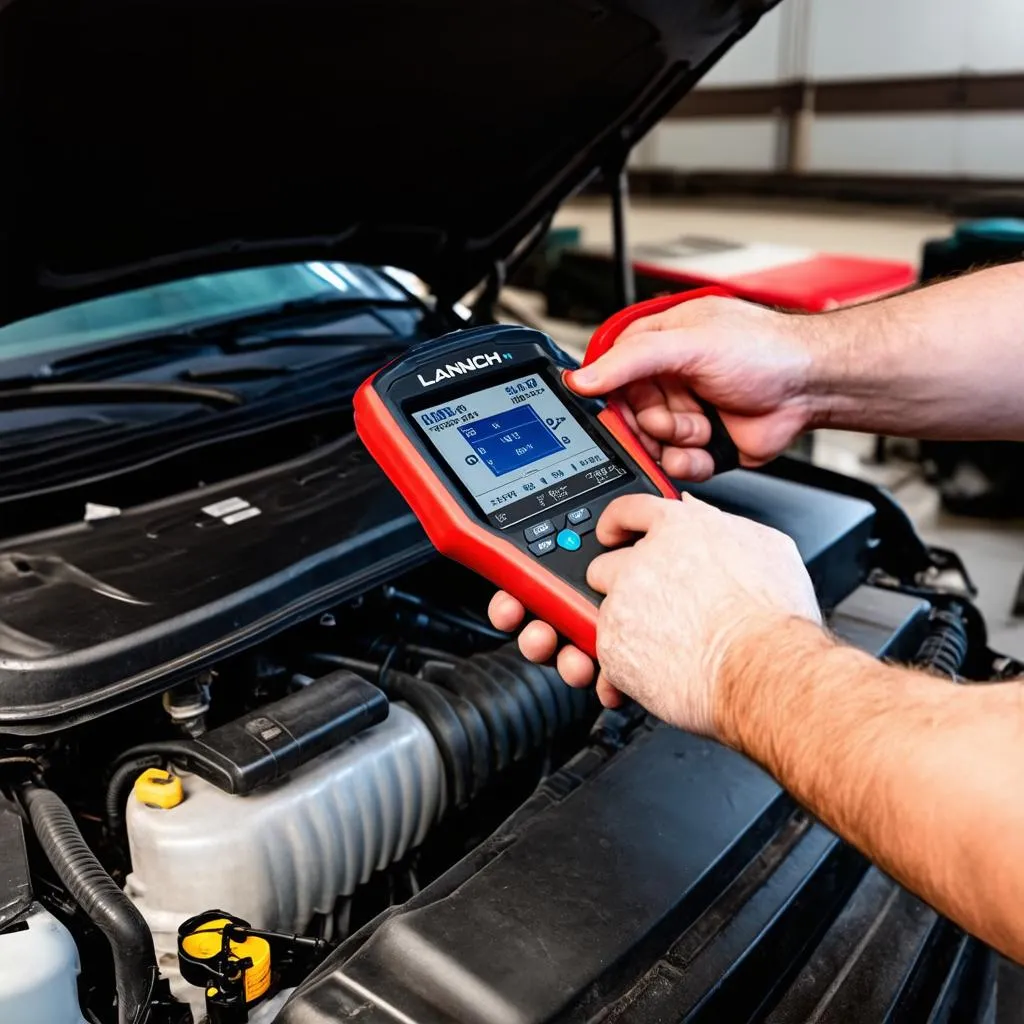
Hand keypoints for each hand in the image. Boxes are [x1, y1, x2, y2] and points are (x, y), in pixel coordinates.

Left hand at [489, 494, 821, 733]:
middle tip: (651, 609)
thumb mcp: (766, 548)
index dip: (617, 523)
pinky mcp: (612, 645)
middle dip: (620, 587)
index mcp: (679, 529)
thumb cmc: (773, 617)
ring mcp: (622, 603)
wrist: (761, 669)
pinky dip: (623, 671)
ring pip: (605, 614)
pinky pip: (605, 658)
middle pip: (606, 564)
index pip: (631, 509)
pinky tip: (655, 677)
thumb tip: (699, 510)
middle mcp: (643, 561)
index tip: (611, 533)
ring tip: (662, 650)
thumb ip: (723, 524)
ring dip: (626, 631)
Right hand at [568, 295, 816, 480]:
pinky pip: (675, 465)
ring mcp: (684, 413)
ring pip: (650, 445)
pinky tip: (708, 445)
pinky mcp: (701, 445)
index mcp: (657, 346)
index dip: (609, 397)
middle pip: (627, 417)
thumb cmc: (765, 351)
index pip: (609, 375)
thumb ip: (631, 360)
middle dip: (649, 424)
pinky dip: (689, 462)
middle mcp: (667, 379)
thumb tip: (581, 377)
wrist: (812, 387)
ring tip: (702, 426)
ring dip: (674, 442)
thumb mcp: (689, 344)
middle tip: (669, 419)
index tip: (617, 409)